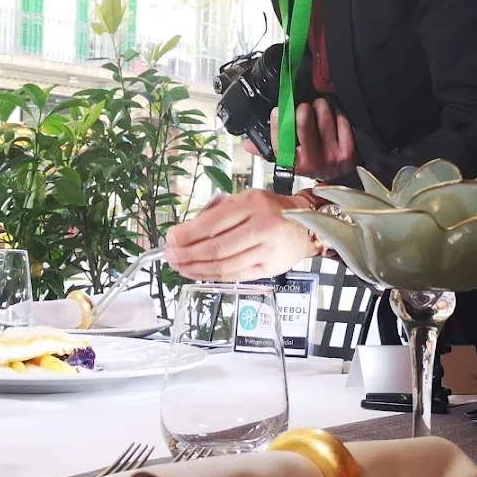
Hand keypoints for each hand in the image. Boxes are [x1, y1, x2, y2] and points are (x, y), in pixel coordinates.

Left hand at [165, 189, 317, 280]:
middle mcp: (262, 227)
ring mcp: (267, 251)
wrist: (306, 225)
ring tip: (180, 267)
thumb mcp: (245, 199)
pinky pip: (236, 276)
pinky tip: (199, 273)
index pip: (213, 223)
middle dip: (188, 255)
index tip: (171, 239)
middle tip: (170, 257)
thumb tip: (184, 233)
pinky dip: (213, 276)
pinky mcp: (269, 269)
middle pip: (217, 248)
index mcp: (252, 205)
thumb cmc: (271, 210)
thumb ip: (217, 213)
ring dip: (197, 269)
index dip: (188, 234)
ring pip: (224, 266)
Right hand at [242, 98, 355, 182]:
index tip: (277, 110)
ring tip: (318, 105)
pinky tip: (333, 113)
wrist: (341, 180)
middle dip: (302, 109)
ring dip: (320, 106)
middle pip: (303, 126)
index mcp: (293, 164)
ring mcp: (331, 157)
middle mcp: (311, 162)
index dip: (277, 123)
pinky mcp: (347, 151)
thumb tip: (247, 144)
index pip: (279, 142)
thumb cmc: (313, 165)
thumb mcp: (291, 161)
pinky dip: (337, 113)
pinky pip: (342, 122)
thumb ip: (268, 151)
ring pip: (324, 119)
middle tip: (303, 106)